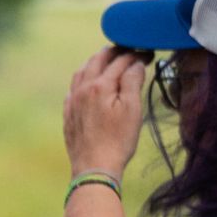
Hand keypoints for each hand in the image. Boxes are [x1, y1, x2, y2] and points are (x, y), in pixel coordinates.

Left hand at [64, 46, 149, 179]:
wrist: (94, 167)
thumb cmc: (118, 140)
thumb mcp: (132, 109)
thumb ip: (132, 81)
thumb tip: (135, 63)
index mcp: (99, 86)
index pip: (120, 61)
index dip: (136, 54)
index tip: (149, 53)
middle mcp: (82, 90)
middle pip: (97, 60)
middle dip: (114, 52)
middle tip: (128, 49)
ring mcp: (72, 102)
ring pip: (81, 71)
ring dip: (95, 62)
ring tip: (108, 59)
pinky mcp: (68, 114)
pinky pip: (73, 88)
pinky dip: (83, 78)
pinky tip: (88, 82)